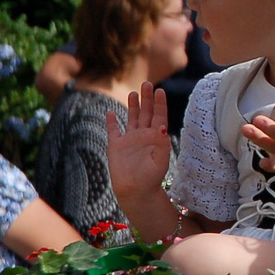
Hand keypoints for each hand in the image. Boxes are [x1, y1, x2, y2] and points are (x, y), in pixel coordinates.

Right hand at [106, 82, 170, 196]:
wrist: (136, 191)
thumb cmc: (151, 178)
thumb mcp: (161, 161)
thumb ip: (162, 144)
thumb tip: (163, 127)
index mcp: (156, 137)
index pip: (158, 116)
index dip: (159, 104)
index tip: (160, 91)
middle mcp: (143, 135)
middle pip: (145, 113)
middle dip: (147, 99)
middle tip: (147, 83)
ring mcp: (129, 140)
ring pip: (131, 118)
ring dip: (132, 105)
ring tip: (134, 93)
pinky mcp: (116, 146)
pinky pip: (113, 131)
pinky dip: (112, 121)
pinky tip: (111, 112)